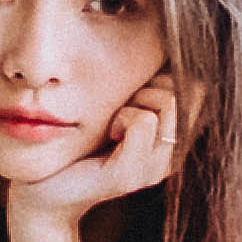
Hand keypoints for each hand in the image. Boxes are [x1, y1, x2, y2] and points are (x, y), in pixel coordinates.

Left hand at [6, 73, 187, 233]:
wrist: (42, 195)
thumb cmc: (78, 144)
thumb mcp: (117, 110)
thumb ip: (144, 90)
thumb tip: (164, 46)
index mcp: (173, 143)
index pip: (198, 88)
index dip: (169, 78)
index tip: (136, 93)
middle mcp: (172, 158)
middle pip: (187, 91)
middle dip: (151, 86)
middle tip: (121, 108)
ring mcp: (154, 169)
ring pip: (168, 104)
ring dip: (135, 102)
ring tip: (113, 123)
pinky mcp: (129, 175)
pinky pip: (144, 121)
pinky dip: (122, 117)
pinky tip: (107, 133)